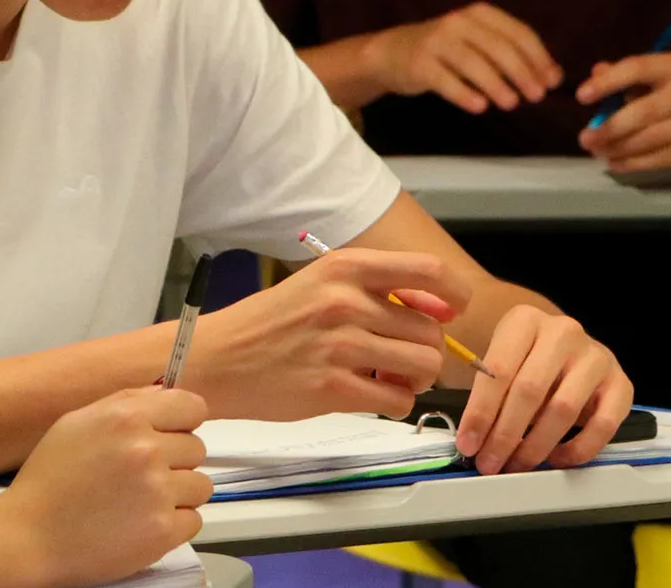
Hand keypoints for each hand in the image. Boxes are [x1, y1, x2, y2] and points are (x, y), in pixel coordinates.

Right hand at [4, 387, 212, 587]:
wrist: (29, 537)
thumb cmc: (49, 480)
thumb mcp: (76, 423)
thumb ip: (125, 403)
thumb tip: (165, 392)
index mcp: (126, 417)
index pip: (192, 407)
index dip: (183, 422)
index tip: (172, 435)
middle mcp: (147, 450)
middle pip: (197, 448)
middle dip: (175, 461)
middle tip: (141, 476)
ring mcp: (157, 492)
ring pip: (201, 485)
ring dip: (178, 494)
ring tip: (141, 502)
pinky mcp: (162, 531)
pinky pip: (194, 520)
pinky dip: (174, 524)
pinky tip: (142, 523)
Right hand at [189, 249, 469, 420]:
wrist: (217, 359)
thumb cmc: (268, 323)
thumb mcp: (318, 285)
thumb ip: (374, 290)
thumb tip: (436, 309)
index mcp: (344, 268)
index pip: (429, 271)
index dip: (454, 293)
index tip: (453, 309)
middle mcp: (346, 302)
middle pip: (431, 331)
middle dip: (425, 350)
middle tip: (399, 358)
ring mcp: (340, 346)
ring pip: (423, 367)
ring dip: (414, 378)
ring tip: (387, 377)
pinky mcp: (333, 389)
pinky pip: (398, 401)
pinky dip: (394, 403)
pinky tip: (372, 396)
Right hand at [370, 4, 562, 113]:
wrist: (391, 52)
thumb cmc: (445, 50)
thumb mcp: (477, 42)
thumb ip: (511, 55)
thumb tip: (553, 76)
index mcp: (479, 13)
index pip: (518, 33)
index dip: (539, 58)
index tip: (552, 82)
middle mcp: (459, 22)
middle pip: (499, 48)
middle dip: (522, 73)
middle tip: (537, 96)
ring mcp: (437, 42)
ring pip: (474, 63)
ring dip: (497, 85)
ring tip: (512, 104)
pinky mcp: (419, 64)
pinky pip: (446, 81)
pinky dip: (464, 94)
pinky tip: (480, 107)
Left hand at [455, 306, 632, 474]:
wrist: (569, 351)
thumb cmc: (525, 360)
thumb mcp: (501, 360)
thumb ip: (486, 391)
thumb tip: (472, 440)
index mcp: (525, 320)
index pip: (498, 369)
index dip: (480, 412)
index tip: (467, 445)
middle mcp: (563, 332)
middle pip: (530, 390)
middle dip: (505, 434)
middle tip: (489, 463)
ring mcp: (596, 357)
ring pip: (564, 408)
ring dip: (536, 445)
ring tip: (516, 465)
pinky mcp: (622, 384)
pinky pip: (603, 425)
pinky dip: (578, 449)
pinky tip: (556, 459)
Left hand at [577, 52, 670, 171]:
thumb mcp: (658, 80)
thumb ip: (625, 76)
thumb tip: (595, 73)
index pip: (638, 68)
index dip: (608, 83)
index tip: (581, 96)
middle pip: (644, 111)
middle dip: (610, 127)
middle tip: (584, 138)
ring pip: (651, 139)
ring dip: (618, 149)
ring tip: (598, 152)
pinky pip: (661, 158)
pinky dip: (633, 162)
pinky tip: (616, 162)